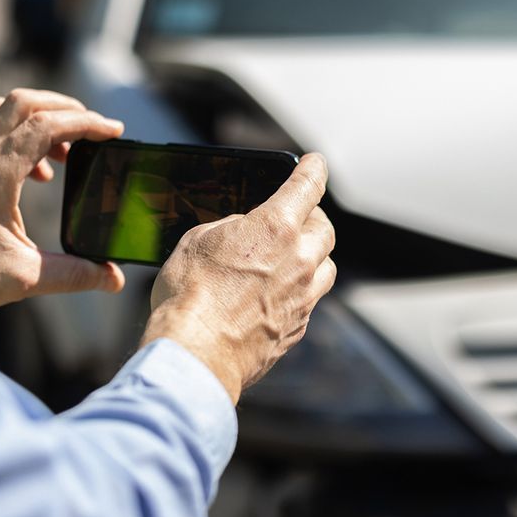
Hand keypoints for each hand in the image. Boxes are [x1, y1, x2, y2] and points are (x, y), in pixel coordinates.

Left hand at [0, 89, 126, 317]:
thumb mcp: (23, 278)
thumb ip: (74, 275)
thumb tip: (113, 279)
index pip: (47, 125)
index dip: (87, 123)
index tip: (115, 132)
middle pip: (25, 102)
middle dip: (66, 107)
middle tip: (93, 129)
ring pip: (6, 110)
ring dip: (41, 116)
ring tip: (66, 148)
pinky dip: (22, 134)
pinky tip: (36, 172)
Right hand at [141, 154, 335, 403]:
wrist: (196, 353)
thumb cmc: (190, 294)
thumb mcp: (199, 240)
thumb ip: (231, 228)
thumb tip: (243, 231)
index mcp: (276, 227)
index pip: (307, 185)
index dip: (313, 169)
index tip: (315, 162)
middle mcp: (300, 259)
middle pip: (325, 228)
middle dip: (312, 217)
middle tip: (297, 217)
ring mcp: (303, 297)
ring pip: (327, 266)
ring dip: (314, 255)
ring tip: (294, 257)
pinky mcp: (297, 327)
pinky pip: (311, 300)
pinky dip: (301, 290)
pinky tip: (279, 293)